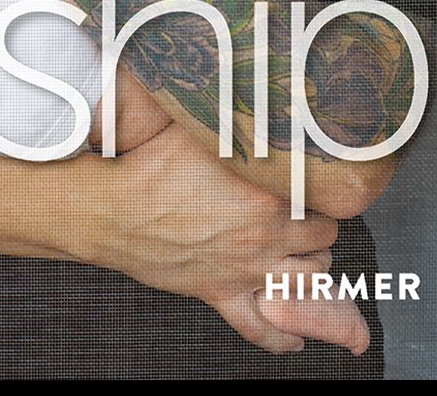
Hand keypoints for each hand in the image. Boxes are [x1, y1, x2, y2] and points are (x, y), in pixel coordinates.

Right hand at [88, 123, 338, 353]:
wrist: (113, 208)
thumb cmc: (151, 165)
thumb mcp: (198, 130)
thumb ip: (235, 121)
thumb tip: (253, 98)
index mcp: (266, 197)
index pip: (322, 201)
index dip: (320, 193)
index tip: (310, 186)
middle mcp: (263, 237)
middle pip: (323, 242)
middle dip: (319, 229)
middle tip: (306, 219)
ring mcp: (244, 270)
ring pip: (306, 284)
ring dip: (310, 270)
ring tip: (302, 257)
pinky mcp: (219, 292)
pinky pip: (260, 328)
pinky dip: (282, 337)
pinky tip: (294, 338)